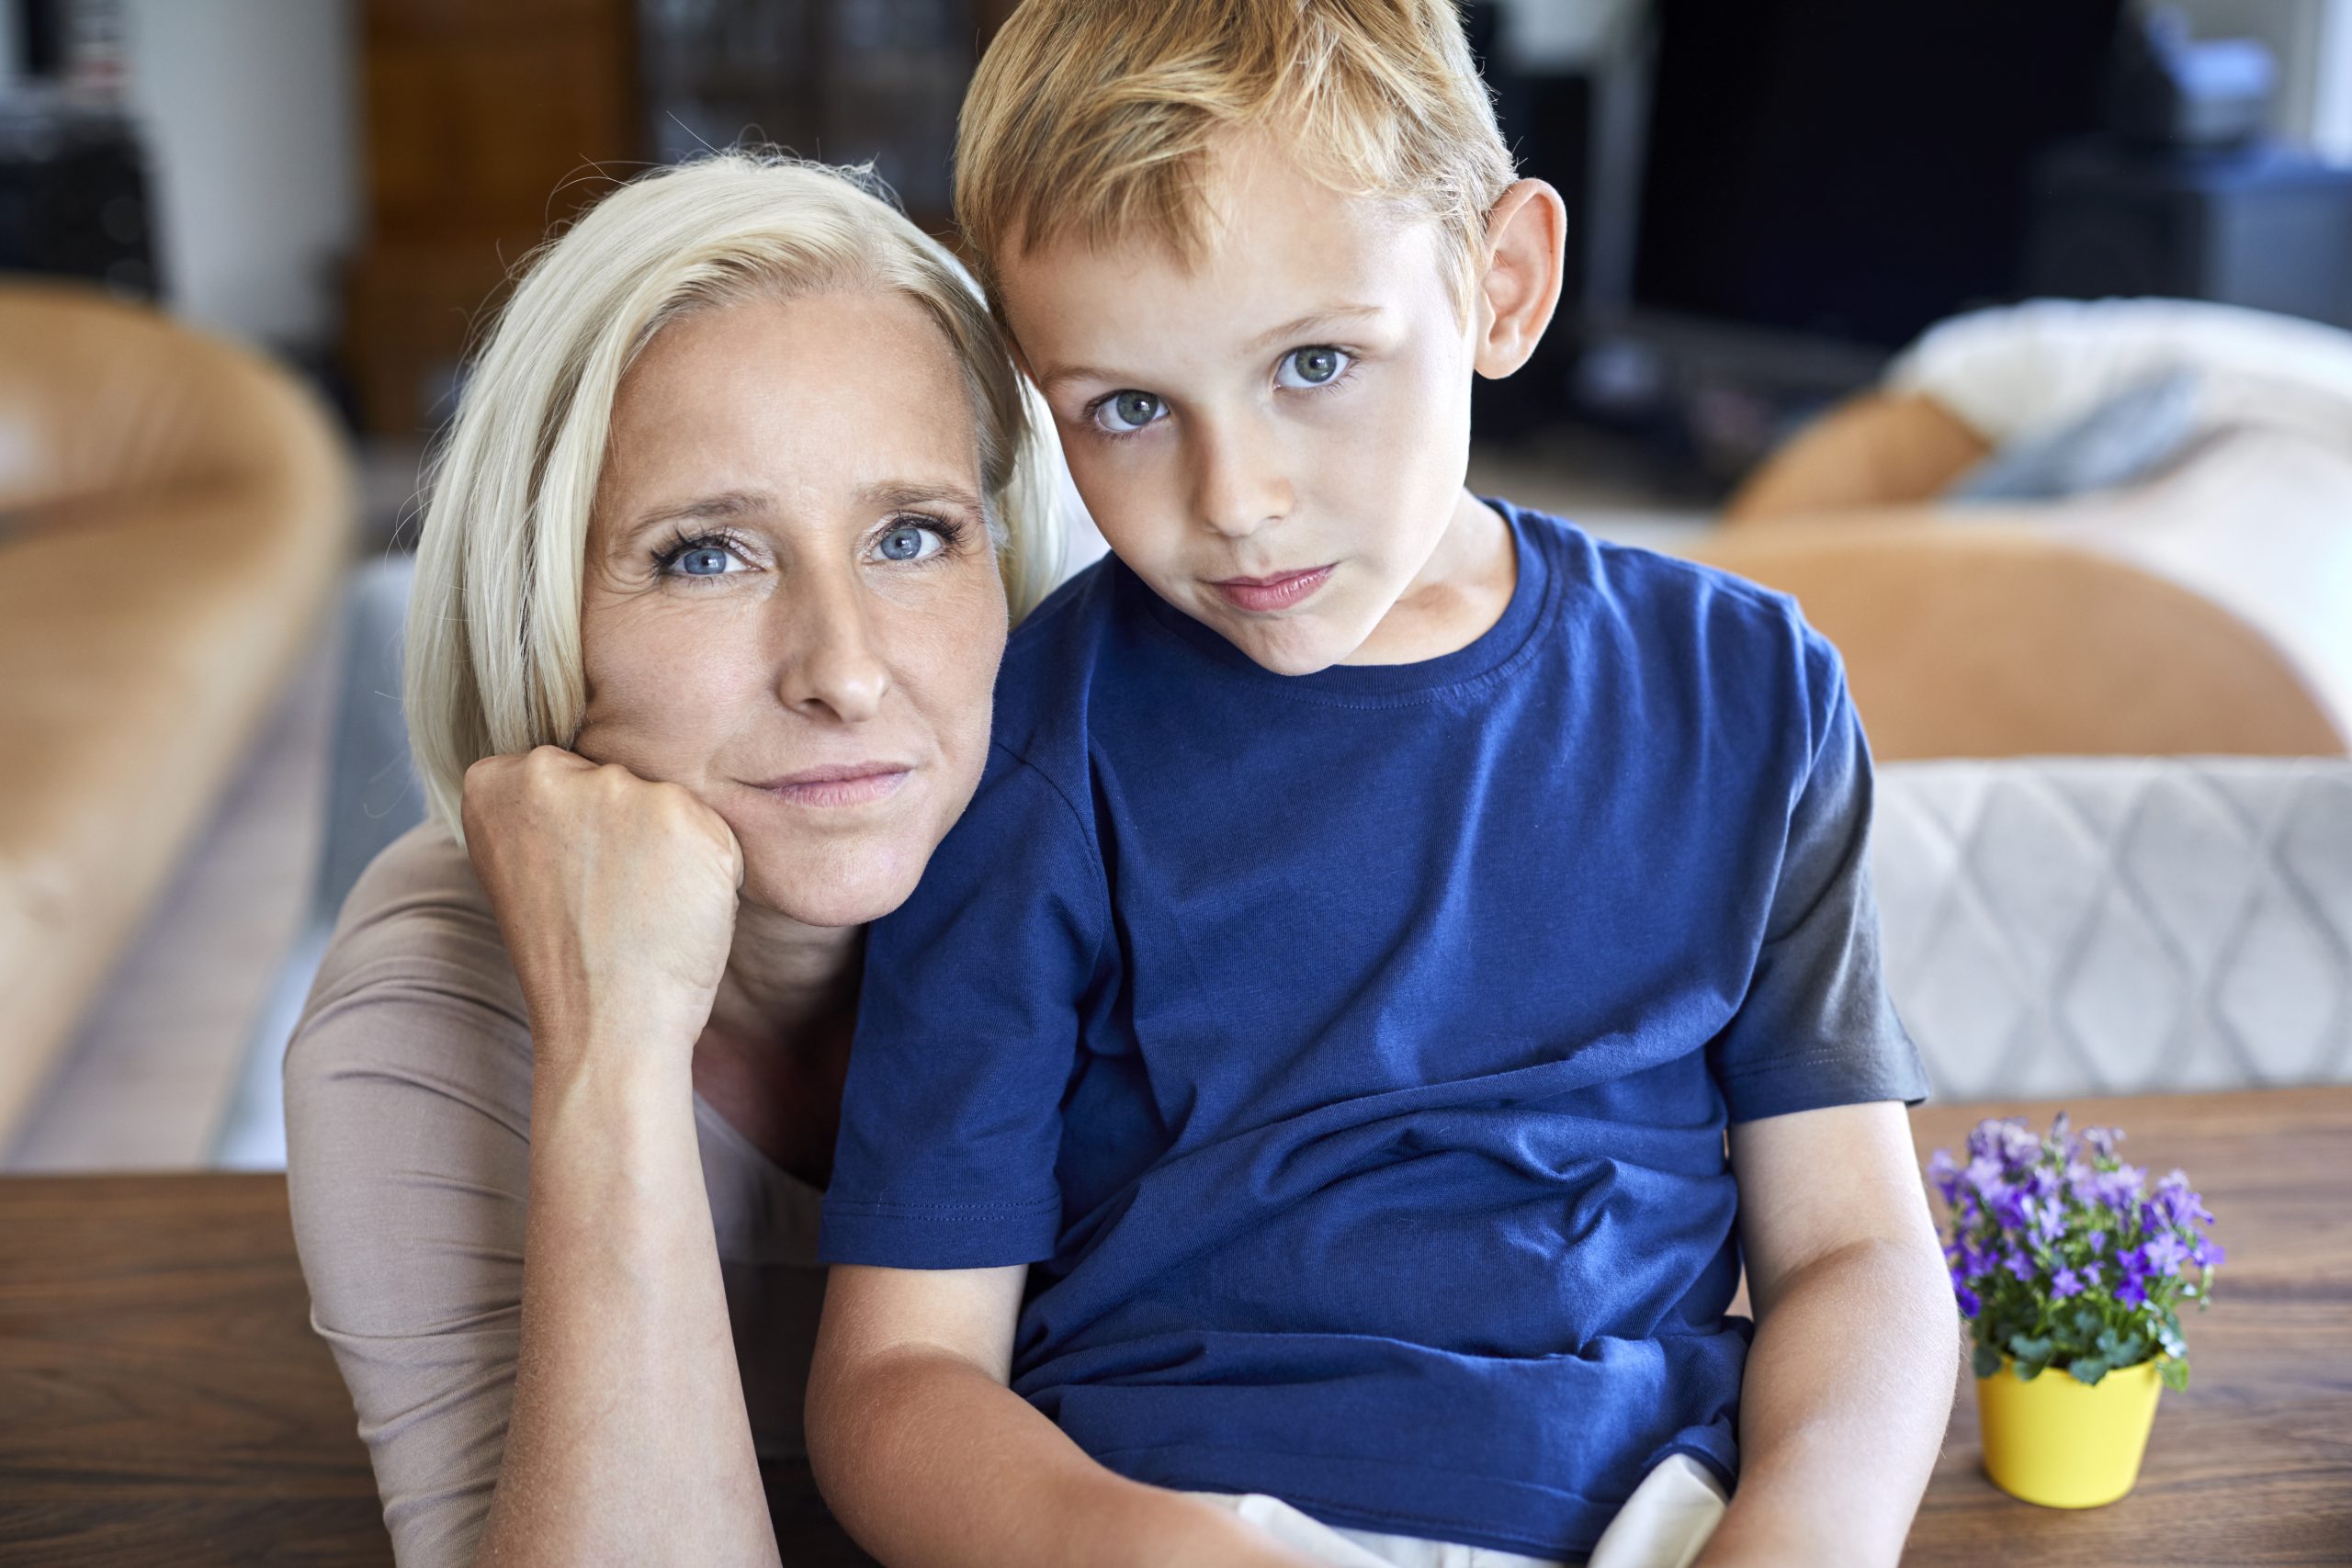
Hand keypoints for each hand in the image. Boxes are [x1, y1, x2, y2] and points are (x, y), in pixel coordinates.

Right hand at [461, 745, 745, 1068]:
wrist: (606, 1024)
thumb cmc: (569, 957)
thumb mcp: (523, 865)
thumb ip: (544, 810)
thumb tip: (590, 774)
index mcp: (496, 779)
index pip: (564, 773)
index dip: (579, 831)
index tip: (570, 877)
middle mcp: (550, 771)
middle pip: (616, 780)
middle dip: (625, 832)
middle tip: (610, 898)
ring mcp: (618, 790)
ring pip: (665, 802)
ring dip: (670, 847)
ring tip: (643, 907)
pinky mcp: (683, 815)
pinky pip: (713, 830)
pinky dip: (710, 868)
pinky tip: (679, 909)